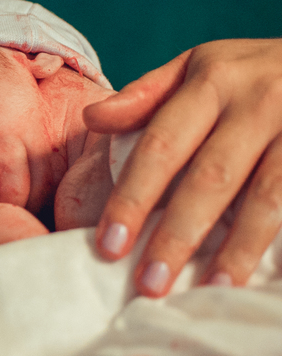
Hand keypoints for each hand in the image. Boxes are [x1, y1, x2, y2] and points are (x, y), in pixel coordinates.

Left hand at [84, 40, 281, 295]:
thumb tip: (92, 118)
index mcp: (212, 81)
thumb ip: (146, 94)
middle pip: (210, 178)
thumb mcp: (198, 66)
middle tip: (149, 284)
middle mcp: (257, 103)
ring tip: (210, 290)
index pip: (161, 146)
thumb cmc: (252, 72)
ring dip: (237, 250)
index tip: (109, 244)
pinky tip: (268, 276)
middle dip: (177, 234)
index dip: (134, 197)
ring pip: (266, 198)